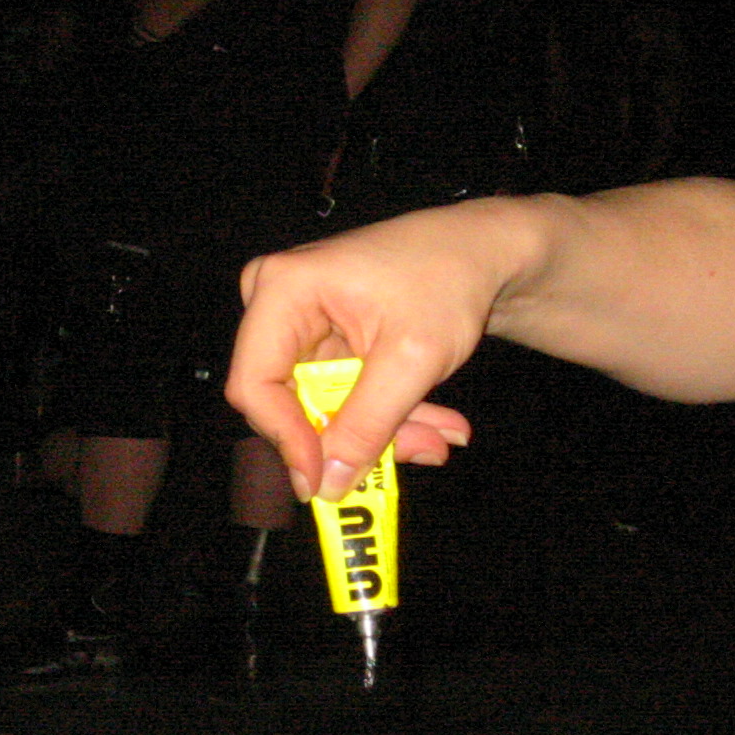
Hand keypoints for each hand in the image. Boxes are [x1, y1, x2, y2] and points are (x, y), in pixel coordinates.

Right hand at [226, 201, 522, 500]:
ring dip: (378, 431)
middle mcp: (278, 303)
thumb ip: (367, 425)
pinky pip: (341, 396)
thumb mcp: (412, 359)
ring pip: (320, 406)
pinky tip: (434, 423)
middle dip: (347, 438)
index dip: (285, 439)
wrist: (479, 250)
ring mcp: (300, 323)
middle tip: (408, 455)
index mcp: (284, 289)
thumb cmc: (448, 279)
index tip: (324, 481)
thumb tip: (329, 484)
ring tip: (439, 438)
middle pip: (286, 399)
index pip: (254, 383)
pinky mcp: (324, 342)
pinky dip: (383, 415)